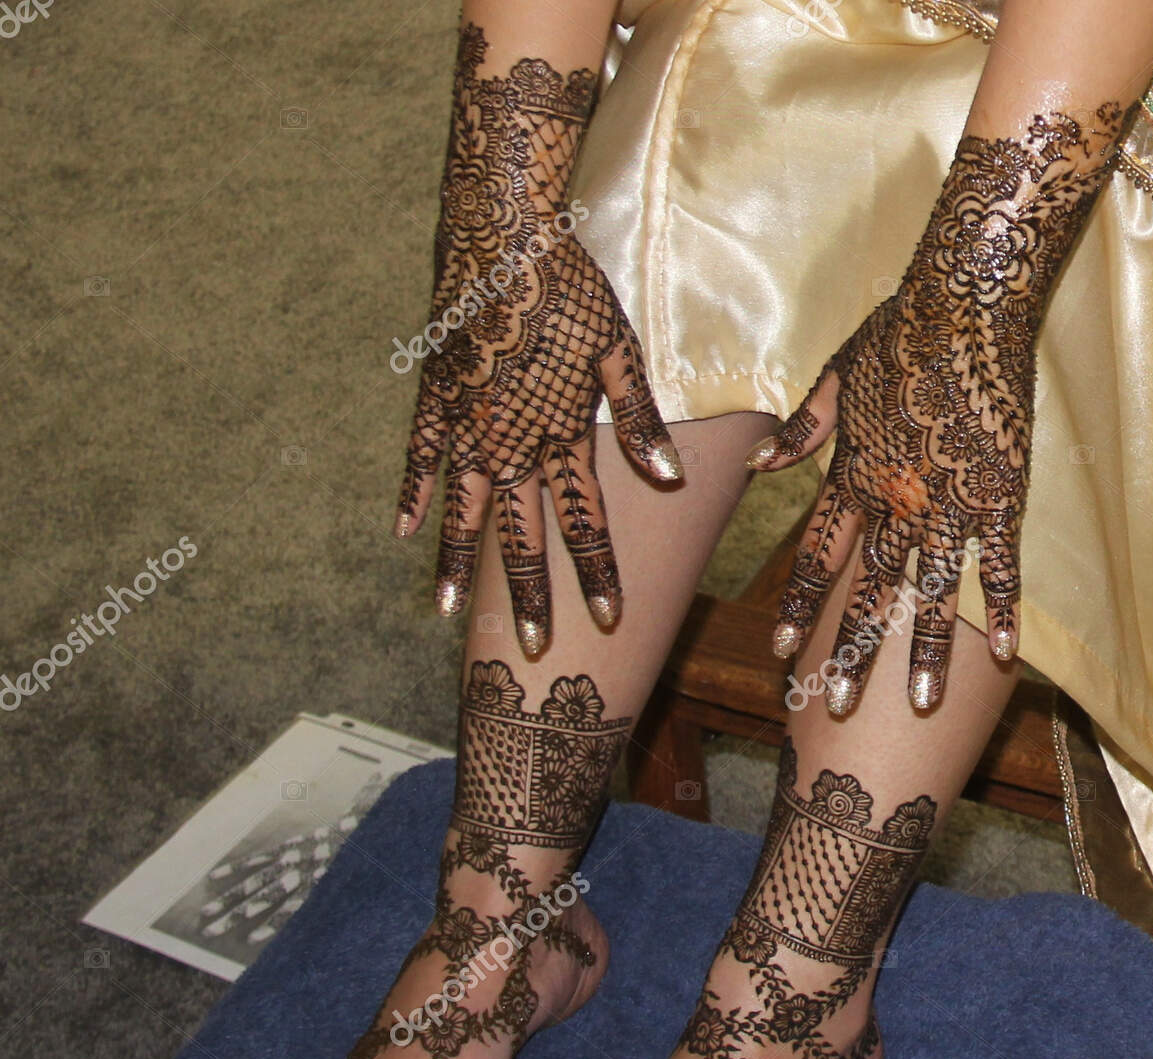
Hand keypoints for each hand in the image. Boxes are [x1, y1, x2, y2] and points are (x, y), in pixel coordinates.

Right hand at [394, 24, 679, 658]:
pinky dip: (412, 497)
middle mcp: (512, 444)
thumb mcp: (620, 351)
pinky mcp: (434, 400)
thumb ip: (640, 420)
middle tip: (535, 649)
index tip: (609, 620)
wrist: (500, 233)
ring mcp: (466, 427)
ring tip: (448, 615)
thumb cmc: (572, 286)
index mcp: (563, 436)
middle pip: (523, 537)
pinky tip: (401, 534)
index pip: (585, 525)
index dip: (598, 575)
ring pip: (462, 512)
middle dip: (532, 596)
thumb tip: (668, 482)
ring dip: (457, 567)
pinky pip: (418, 460)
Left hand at [750, 103, 1123, 711]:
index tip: (778, 651)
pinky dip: (1004, 606)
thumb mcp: (835, 373)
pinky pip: (1002, 560)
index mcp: (855, 472)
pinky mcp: (1002, 489)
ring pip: (934, 589)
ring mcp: (951, 498)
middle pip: (871, 589)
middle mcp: (897, 497)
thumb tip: (758, 463)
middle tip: (836, 706)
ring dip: (928, 649)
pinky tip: (1008, 653)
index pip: (818, 555)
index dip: (798, 605)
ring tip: (923, 703)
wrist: (968, 297)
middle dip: (853, 651)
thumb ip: (802, 430)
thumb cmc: (901, 327)